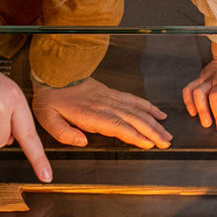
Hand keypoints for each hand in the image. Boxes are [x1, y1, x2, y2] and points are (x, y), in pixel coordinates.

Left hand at [33, 78, 172, 149]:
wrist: (54, 73)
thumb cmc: (51, 99)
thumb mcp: (48, 120)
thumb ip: (65, 133)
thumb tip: (83, 141)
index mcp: (90, 114)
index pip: (117, 126)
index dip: (134, 135)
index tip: (149, 143)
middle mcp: (104, 105)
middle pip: (133, 119)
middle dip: (152, 132)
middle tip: (167, 143)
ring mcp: (110, 98)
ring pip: (137, 110)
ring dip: (154, 123)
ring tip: (167, 134)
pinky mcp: (112, 93)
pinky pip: (134, 99)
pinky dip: (149, 107)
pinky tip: (159, 114)